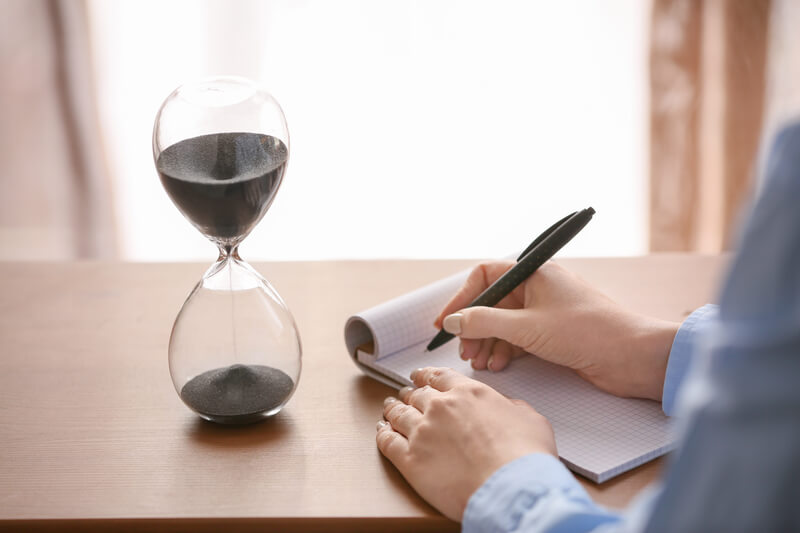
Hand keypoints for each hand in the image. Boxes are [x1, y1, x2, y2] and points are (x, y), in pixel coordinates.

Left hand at [376, 367, 555, 521]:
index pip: (439, 377)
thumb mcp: (530, 419)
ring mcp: (422, 432)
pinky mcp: (410, 460)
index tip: (421, 377)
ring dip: (392, 410)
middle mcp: (440, 407)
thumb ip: (513, 407)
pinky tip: (382, 431)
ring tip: (388, 409)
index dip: (426, 376)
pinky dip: (382, 434)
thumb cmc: (525, 456)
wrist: (511, 488)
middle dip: (410, 394)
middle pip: (416, 395)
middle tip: (406, 395)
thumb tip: (507, 407)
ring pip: (398, 414)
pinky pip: (387, 441)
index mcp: (468, 393)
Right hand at [434, 261, 679, 400]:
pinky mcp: (553, 333)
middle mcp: (538, 287)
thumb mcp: (526, 327)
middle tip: (464, 351)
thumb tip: (453, 321)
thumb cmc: (587, 331)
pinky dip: (504, 350)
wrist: (632, 357)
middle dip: (474, 327)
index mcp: (534, 272)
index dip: (461, 297)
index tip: (445, 322)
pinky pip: (518, 337)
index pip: (484, 276)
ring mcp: (546, 311)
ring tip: (480, 363)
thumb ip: (485, 322)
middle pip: (492, 302)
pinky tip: (498, 365)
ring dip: (487, 342)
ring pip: (503, 323)